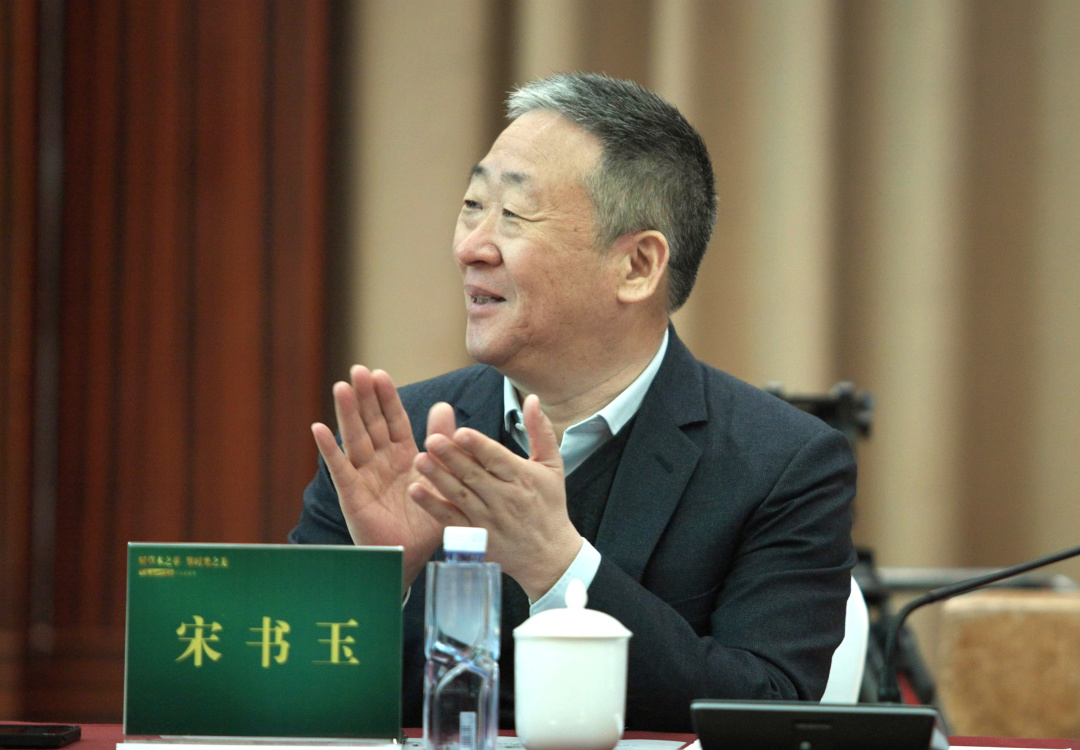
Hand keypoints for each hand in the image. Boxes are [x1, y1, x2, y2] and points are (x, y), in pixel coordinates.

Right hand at [311, 366, 454, 585]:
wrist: (413, 557)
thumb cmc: (426, 521)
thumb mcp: (441, 476)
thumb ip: (441, 441)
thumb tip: (443, 404)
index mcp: (404, 456)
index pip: (394, 420)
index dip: (386, 398)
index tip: (380, 373)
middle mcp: (381, 462)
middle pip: (371, 424)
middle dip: (365, 397)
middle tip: (358, 370)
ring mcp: (364, 476)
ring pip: (355, 439)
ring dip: (347, 414)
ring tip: (341, 387)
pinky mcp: (352, 495)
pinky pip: (340, 469)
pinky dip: (329, 449)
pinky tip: (319, 428)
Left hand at [408, 395, 581, 599]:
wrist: (548, 555)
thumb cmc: (549, 505)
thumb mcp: (552, 466)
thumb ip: (540, 431)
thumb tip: (532, 398)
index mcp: (522, 478)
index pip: (496, 458)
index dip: (478, 446)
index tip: (460, 432)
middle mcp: (504, 499)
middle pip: (474, 475)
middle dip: (451, 457)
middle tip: (431, 439)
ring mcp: (487, 519)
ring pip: (459, 495)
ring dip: (438, 478)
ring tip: (419, 460)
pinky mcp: (475, 536)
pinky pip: (450, 519)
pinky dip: (432, 506)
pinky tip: (416, 491)